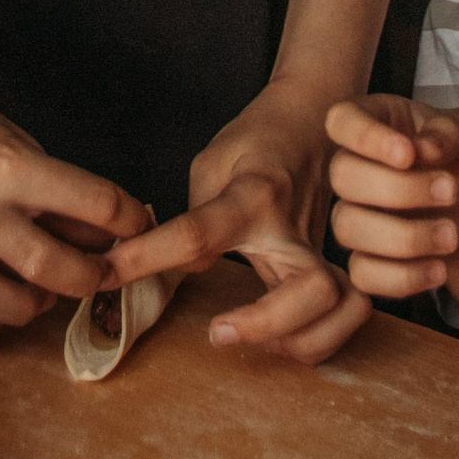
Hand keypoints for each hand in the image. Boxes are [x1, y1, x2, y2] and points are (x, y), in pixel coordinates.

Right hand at [0, 51, 148, 343]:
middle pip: (50, 266)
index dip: (131, 218)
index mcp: (8, 165)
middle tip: (100, 270)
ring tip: (43, 289)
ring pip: (4, 304)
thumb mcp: (20, 141)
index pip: (96, 203)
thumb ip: (59, 192)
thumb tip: (107, 236)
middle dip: (91, 276)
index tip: (137, 224)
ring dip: (37, 305)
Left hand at [111, 86, 368, 364]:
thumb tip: (176, 272)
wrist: (315, 116)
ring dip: (301, 341)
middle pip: (311, 290)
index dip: (148, 258)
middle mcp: (294, 228)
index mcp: (253, 195)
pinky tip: (284, 337)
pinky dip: (323, 337)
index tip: (109, 273)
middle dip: (266, 325)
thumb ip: (195, 220)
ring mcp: (323, 250)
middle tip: (218, 333)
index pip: (199, 234)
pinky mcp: (338, 265)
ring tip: (258, 342)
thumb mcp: (212, 164)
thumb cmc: (258, 141)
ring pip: (344, 309)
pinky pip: (349, 314)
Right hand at [324, 94, 458, 303]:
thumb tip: (422, 147)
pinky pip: (363, 274)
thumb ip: (455, 130)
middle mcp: (362, 166)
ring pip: (347, 227)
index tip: (408, 154)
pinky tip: (439, 270)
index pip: (343, 120)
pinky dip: (400, 277)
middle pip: (343, 175)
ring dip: (402, 237)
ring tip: (453, 236)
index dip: (365, 137)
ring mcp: (363, 214)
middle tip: (451, 192)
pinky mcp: (374, 258)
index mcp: (382, 123)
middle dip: (397, 189)